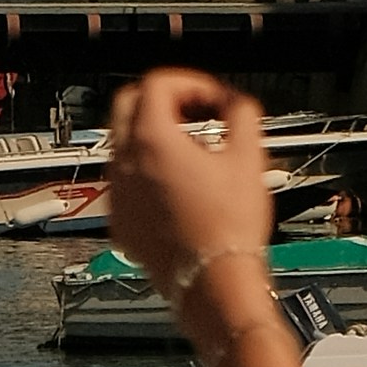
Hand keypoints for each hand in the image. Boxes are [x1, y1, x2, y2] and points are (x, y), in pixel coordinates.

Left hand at [103, 73, 274, 310]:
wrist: (214, 283)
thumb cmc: (228, 229)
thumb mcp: (248, 158)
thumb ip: (242, 113)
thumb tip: (236, 103)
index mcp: (151, 140)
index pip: (158, 85)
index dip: (191, 83)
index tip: (213, 98)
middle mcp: (124, 164)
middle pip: (127, 105)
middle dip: (162, 100)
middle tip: (194, 111)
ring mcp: (117, 194)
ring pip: (121, 144)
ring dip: (151, 135)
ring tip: (191, 150)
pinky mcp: (119, 222)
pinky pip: (122, 182)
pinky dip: (143, 171)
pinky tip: (177, 186)